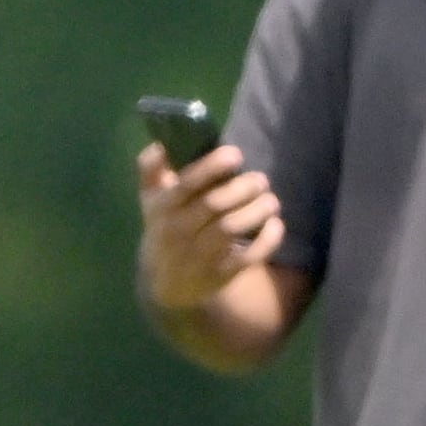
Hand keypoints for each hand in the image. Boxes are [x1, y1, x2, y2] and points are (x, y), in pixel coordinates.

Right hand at [135, 144, 281, 311]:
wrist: (165, 283)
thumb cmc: (164, 228)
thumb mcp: (150, 200)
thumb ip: (152, 169)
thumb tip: (161, 142)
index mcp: (162, 207)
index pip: (186, 184)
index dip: (211, 167)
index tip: (236, 154)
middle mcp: (179, 230)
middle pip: (214, 204)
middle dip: (243, 187)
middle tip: (261, 179)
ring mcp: (199, 254)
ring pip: (232, 228)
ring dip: (257, 210)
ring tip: (270, 200)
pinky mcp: (221, 274)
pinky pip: (248, 256)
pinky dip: (268, 239)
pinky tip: (275, 224)